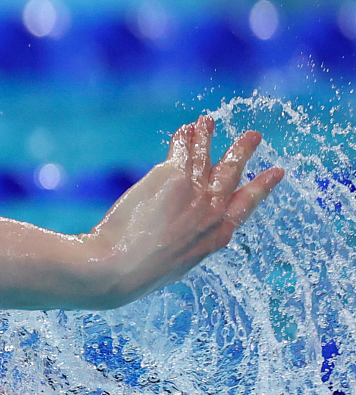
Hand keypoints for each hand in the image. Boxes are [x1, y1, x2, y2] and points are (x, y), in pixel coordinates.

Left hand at [81, 116, 283, 306]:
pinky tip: (186, 128)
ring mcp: (196, 192)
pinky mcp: (174, 176)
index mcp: (218, 237)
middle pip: (232, 173)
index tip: (275, 173)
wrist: (119, 268)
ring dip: (208, 135)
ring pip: (207, 156)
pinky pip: (183, 149)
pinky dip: (186, 137)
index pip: (246, 205)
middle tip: (253, 136)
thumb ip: (188, 245)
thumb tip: (181, 240)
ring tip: (209, 121)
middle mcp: (213, 211)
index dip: (261, 186)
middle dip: (243, 151)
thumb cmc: (139, 272)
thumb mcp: (177, 264)